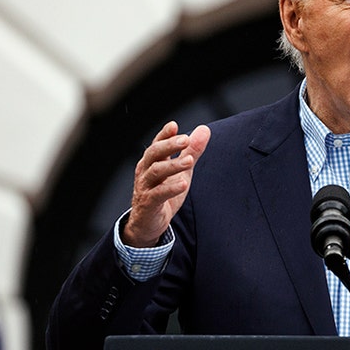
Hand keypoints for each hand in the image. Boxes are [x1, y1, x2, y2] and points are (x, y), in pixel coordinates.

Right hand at [122, 121, 210, 246]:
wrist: (148, 224)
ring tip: (189, 161)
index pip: (156, 144)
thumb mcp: (181, 171)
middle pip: (154, 153)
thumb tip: (204, 130)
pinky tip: (183, 184)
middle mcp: (145, 172)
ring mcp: (145, 187)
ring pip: (155, 171)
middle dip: (169, 145)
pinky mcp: (148, 204)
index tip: (174, 125)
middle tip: (185, 140)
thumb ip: (192, 151)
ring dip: (173, 165)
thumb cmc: (163, 194)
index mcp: (152, 162)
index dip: (164, 134)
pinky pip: (158, 194)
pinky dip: (170, 188)